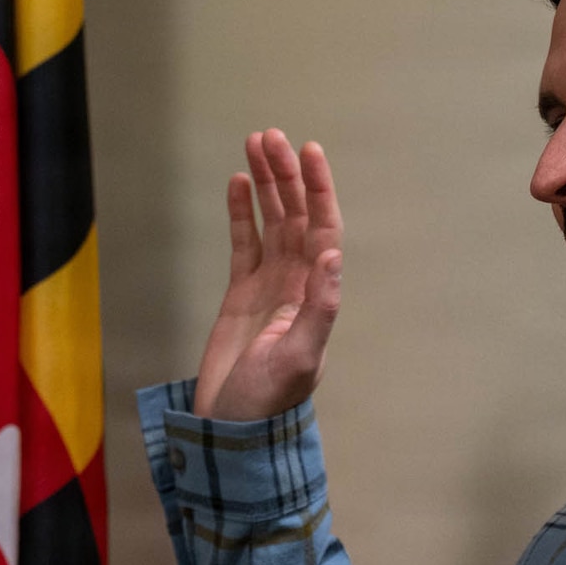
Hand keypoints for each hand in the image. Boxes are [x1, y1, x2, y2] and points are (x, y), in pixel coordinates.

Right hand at [193, 128, 343, 420]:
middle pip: (296, 216)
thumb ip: (318, 307)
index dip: (318, 189)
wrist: (234, 429)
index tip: (309, 151)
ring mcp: (270, 287)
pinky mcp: (242, 295)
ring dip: (267, 185)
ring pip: (272, 223)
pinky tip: (240, 183)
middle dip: (286, 175)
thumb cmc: (268, 400)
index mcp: (316, 294)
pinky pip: (244, 244)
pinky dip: (243, 214)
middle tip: (270, 136)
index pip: (323, 229)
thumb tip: (331, 255)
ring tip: (256, 145)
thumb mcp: (299, 357)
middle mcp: (298, 284)